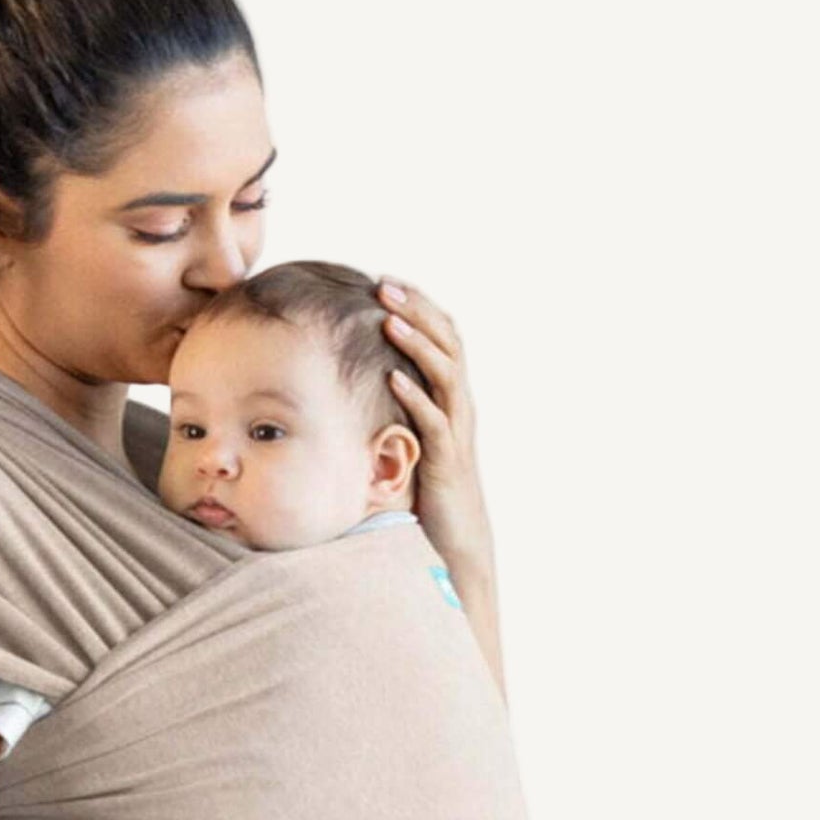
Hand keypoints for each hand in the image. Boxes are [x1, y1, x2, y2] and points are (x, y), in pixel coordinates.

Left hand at [373, 278, 493, 573]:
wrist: (457, 538)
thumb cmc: (429, 487)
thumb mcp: (413, 436)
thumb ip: (398, 406)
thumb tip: (359, 378)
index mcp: (452, 395)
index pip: (443, 336)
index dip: (419, 305)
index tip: (386, 280)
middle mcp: (460, 405)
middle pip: (447, 342)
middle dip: (417, 310)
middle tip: (384, 285)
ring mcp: (456, 430)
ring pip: (445, 373)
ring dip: (416, 343)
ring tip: (388, 318)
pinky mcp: (446, 458)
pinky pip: (434, 420)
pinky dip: (415, 396)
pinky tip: (392, 377)